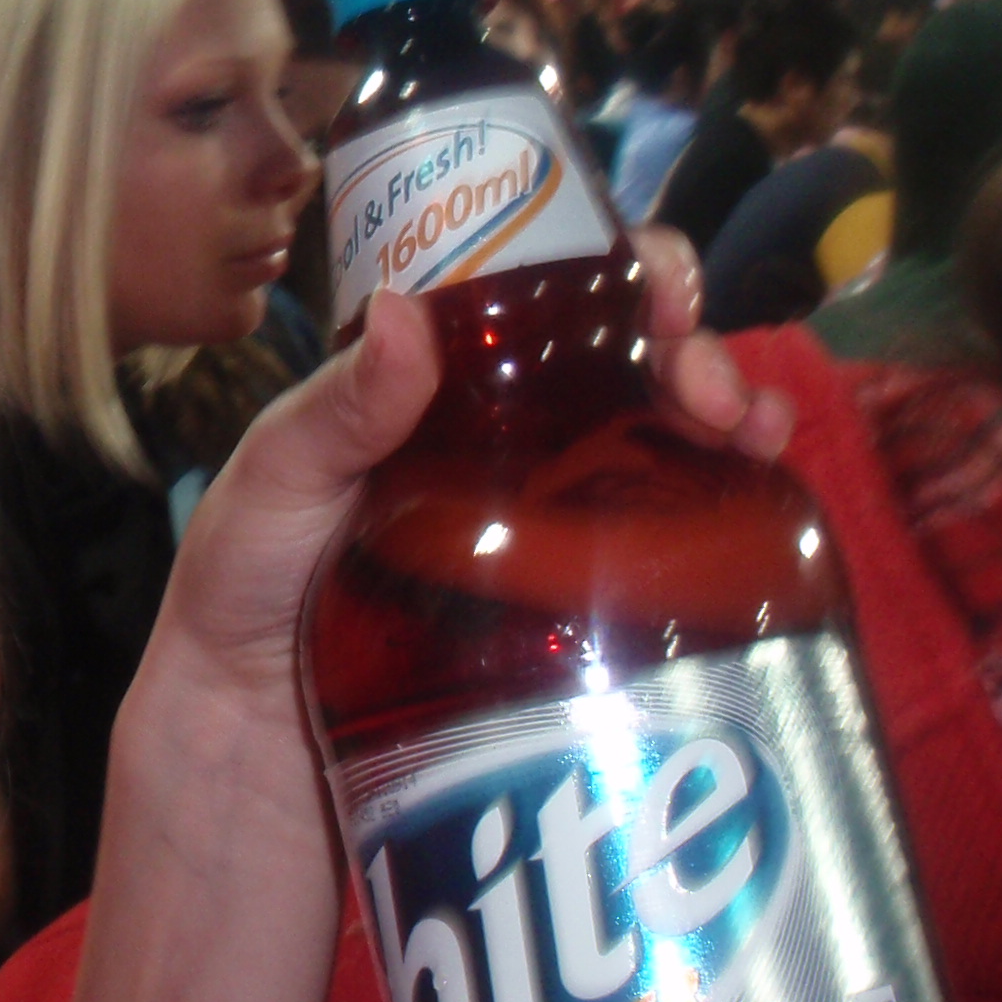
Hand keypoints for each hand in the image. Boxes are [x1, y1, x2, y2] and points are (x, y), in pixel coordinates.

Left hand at [145, 223, 787, 708]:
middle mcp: (510, 435)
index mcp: (443, 381)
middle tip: (714, 393)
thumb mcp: (277, 474)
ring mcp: (550, 517)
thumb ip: (338, 406)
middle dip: (697, 350)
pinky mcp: (571, 605)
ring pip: (666, 441)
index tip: (659, 291)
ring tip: (757, 436)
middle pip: (631, 362)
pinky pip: (661, 546)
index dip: (622, 274)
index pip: (552, 294)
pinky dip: (723, 514)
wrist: (245, 728)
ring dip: (732, 417)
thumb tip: (405, 311)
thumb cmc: (243, 577)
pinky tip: (757, 509)